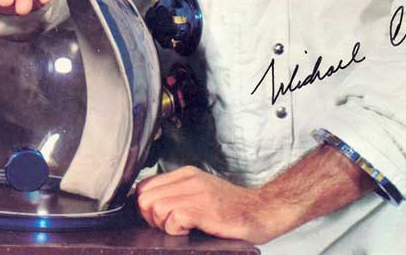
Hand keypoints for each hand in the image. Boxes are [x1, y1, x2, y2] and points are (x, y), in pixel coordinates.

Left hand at [136, 166, 278, 243]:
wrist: (261, 211)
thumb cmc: (232, 208)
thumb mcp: (201, 192)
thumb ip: (177, 194)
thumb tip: (149, 207)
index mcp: (186, 174)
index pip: (144, 186)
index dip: (147, 207)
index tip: (160, 219)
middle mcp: (189, 179)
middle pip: (145, 198)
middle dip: (152, 218)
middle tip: (172, 226)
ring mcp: (197, 193)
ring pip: (155, 208)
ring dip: (164, 225)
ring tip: (184, 227)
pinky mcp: (204, 209)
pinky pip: (173, 219)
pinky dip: (177, 231)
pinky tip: (192, 230)